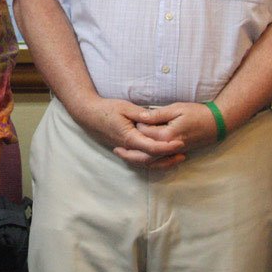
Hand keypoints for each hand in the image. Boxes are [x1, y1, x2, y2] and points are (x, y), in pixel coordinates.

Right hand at [71, 97, 188, 168]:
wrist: (88, 114)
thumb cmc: (106, 109)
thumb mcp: (124, 107)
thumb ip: (141, 114)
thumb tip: (155, 118)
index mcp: (129, 137)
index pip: (151, 148)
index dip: (167, 147)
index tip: (180, 142)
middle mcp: (127, 147)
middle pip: (150, 160)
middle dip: (168, 158)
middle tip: (183, 152)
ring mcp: (125, 150)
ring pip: (145, 163)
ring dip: (161, 162)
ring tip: (176, 157)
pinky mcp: (124, 149)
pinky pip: (139, 160)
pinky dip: (152, 161)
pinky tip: (161, 157)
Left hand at [132, 101, 221, 159]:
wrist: (216, 124)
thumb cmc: (198, 114)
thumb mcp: (177, 109)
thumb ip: (157, 114)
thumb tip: (141, 117)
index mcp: (167, 136)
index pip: (144, 132)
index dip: (137, 124)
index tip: (131, 117)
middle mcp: (168, 148)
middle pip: (144, 148)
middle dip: (132, 143)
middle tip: (121, 137)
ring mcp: (173, 153)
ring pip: (150, 157)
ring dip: (136, 154)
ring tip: (123, 150)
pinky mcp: (176, 153)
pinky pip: (158, 159)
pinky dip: (148, 157)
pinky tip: (140, 152)